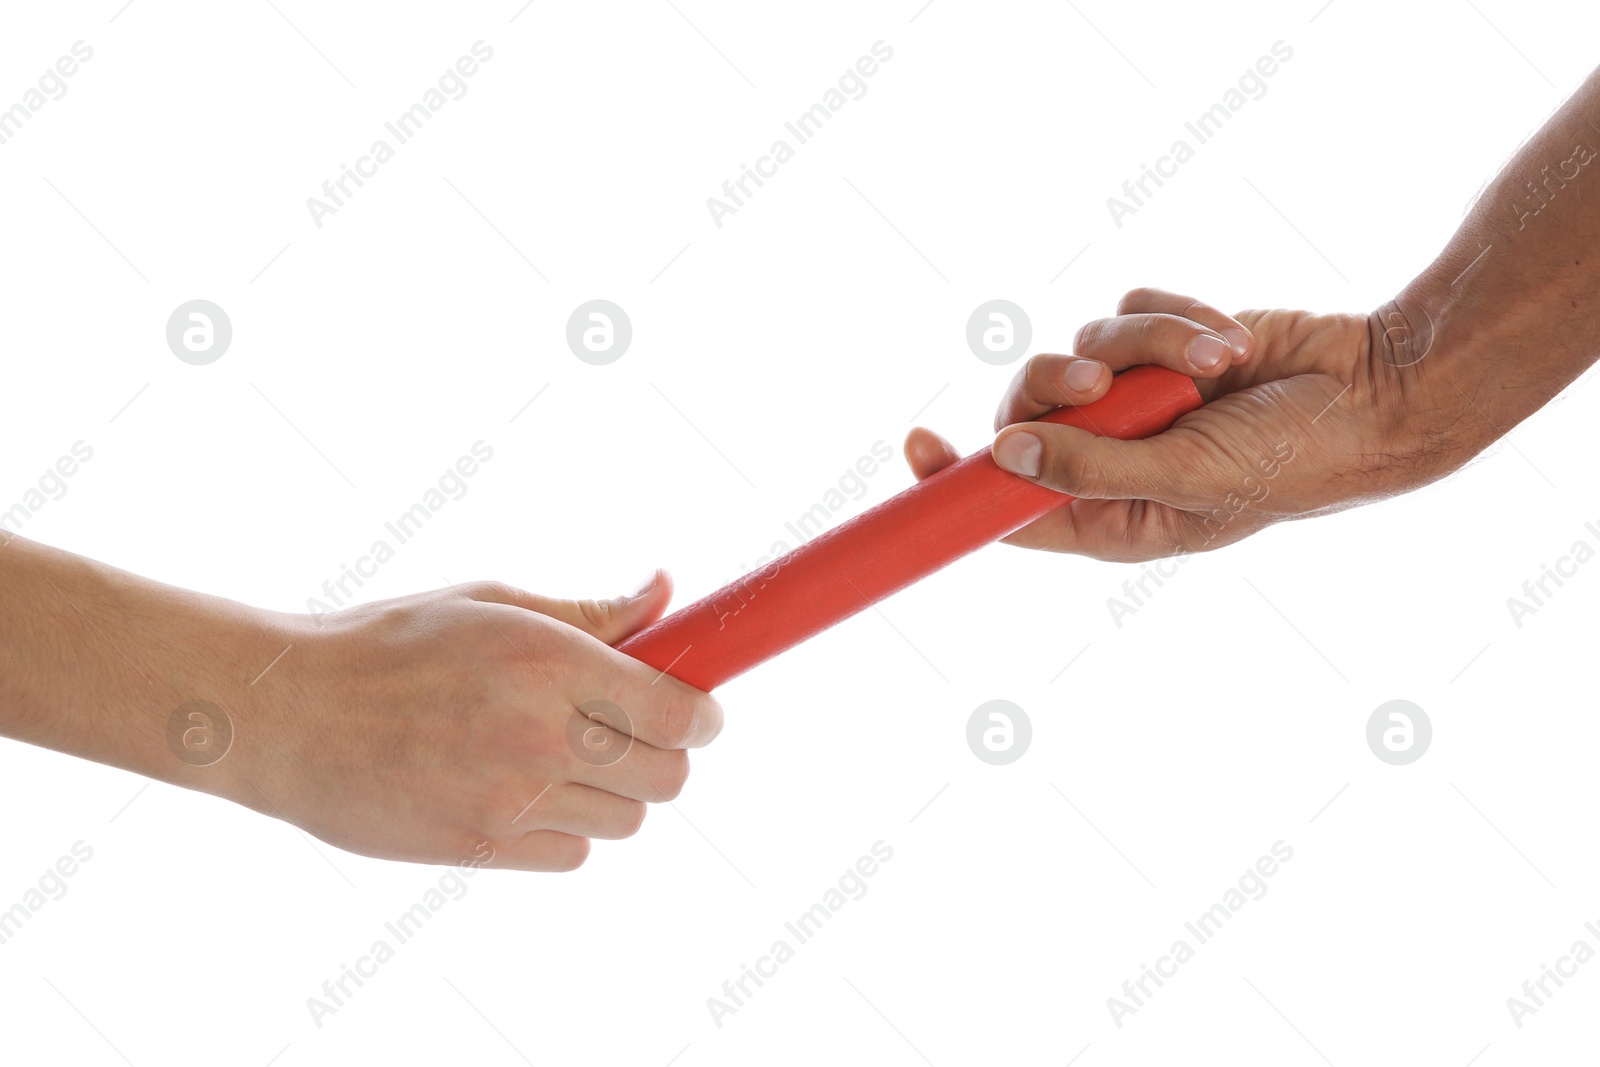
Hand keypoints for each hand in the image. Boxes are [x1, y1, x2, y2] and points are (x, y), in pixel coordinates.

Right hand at [229, 572, 722, 870]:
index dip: (704, 715)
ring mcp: (511, 801)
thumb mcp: (492, 602)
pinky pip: (573, 853)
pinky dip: (568, 828)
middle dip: (667, 753)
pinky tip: (528, 790)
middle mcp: (540, 735)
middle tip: (634, 730)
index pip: (680, 713)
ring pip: (627, 820)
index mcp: (549, 660)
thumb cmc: (390, 642)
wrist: (286, 715)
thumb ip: (591, 611)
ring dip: (616, 792)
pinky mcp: (482, 849)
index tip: (698, 709)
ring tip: (568, 755)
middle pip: (669, 777)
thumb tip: (667, 591)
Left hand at [905, 288, 1463, 560]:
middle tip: (1098, 379)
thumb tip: (1004, 455)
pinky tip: (1229, 339)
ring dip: (1144, 344)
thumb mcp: (1188, 479)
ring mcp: (1139, 398)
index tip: (914, 447)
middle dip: (1057, 383)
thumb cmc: (1295, 459)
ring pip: (1080, 348)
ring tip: (1214, 359)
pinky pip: (1126, 310)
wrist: (1376, 387)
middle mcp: (1116, 458)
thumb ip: (1093, 468)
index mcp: (1113, 517)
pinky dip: (1173, 317)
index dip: (954, 481)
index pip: (1009, 507)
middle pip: (1029, 412)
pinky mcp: (1164, 344)